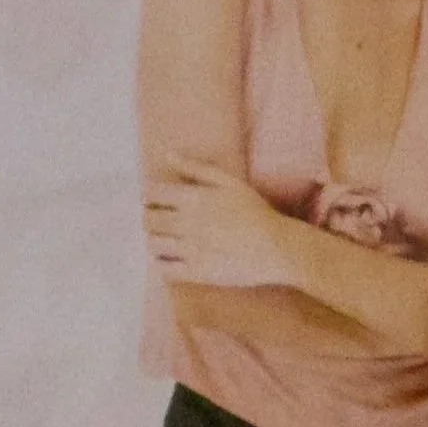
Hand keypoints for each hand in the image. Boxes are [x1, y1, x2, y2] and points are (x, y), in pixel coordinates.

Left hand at [144, 159, 294, 289]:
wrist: (278, 248)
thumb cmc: (256, 212)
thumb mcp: (229, 182)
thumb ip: (196, 168)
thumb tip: (167, 154)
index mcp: (194, 197)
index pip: (152, 193)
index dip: (149, 196)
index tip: (157, 201)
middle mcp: (188, 222)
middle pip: (149, 219)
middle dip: (149, 218)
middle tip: (160, 221)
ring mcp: (192, 249)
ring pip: (153, 244)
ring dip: (154, 240)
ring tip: (167, 240)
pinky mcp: (198, 272)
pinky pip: (165, 269)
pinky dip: (162, 263)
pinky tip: (172, 259)